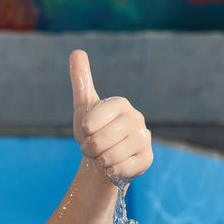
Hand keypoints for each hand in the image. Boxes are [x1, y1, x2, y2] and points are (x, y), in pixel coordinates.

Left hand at [70, 50, 151, 183]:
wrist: (103, 157)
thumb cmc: (93, 130)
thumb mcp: (83, 106)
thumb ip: (81, 80)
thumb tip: (76, 51)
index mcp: (120, 104)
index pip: (91, 122)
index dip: (84, 132)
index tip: (87, 131)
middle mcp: (136, 118)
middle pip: (100, 141)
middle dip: (89, 149)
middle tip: (92, 148)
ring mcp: (144, 138)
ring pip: (110, 156)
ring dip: (100, 161)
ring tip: (103, 156)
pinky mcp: (147, 157)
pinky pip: (122, 169)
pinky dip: (112, 171)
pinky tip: (114, 165)